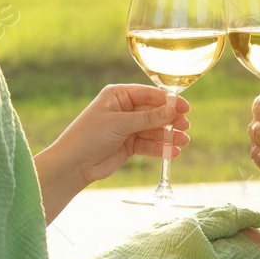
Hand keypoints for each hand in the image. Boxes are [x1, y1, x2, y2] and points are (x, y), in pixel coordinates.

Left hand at [48, 84, 189, 189]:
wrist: (73, 164)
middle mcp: (124, 109)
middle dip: (170, 120)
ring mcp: (127, 128)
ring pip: (154, 130)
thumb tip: (173, 110)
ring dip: (168, 136)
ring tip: (183, 142)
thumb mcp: (120, 123)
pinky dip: (160, 148)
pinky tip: (172, 152)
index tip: (185, 108)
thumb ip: (149, 118)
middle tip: (185, 126)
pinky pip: (148, 144)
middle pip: (154, 112)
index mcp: (118, 95)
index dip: (168, 101)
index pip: (149, 94)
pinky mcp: (129, 145)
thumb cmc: (90, 136)